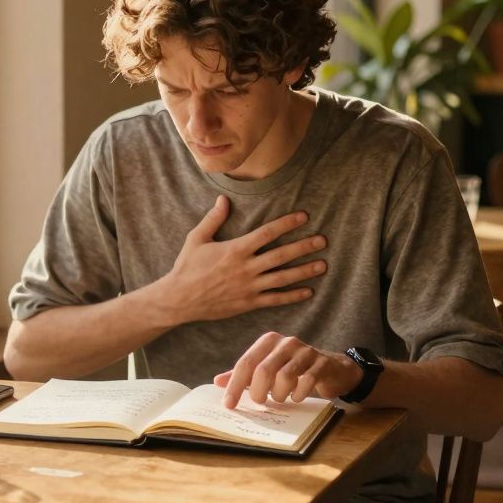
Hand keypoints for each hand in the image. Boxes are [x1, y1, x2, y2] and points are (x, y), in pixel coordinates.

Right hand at [155, 195, 327, 324]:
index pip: (267, 233)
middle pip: (281, 255)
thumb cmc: (187, 267)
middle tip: (323, 240)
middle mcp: (246, 268)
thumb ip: (213, 219)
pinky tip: (307, 291)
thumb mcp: (196, 239)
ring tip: (322, 265)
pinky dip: (292, 296)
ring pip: (283, 278)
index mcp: (235, 249)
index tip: (304, 217)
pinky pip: (275, 299)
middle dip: (304, 246)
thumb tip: (224, 199)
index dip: (287, 223)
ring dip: (304, 271)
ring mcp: (249, 287)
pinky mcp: (248, 303)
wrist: (179, 299)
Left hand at [212, 332, 362, 407]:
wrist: (331, 369)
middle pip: (263, 370)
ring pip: (284, 377)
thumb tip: (217, 382)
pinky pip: (306, 382)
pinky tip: (296, 396)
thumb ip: (244, 375)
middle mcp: (286, 342)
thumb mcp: (266, 369)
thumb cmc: (293, 370)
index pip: (246, 363)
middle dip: (258, 392)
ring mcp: (306, 351)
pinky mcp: (322, 363)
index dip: (235, 386)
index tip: (228, 405)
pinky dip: (298, 394)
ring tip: (280, 397)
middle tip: (260, 402)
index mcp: (268, 341)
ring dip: (279, 395)